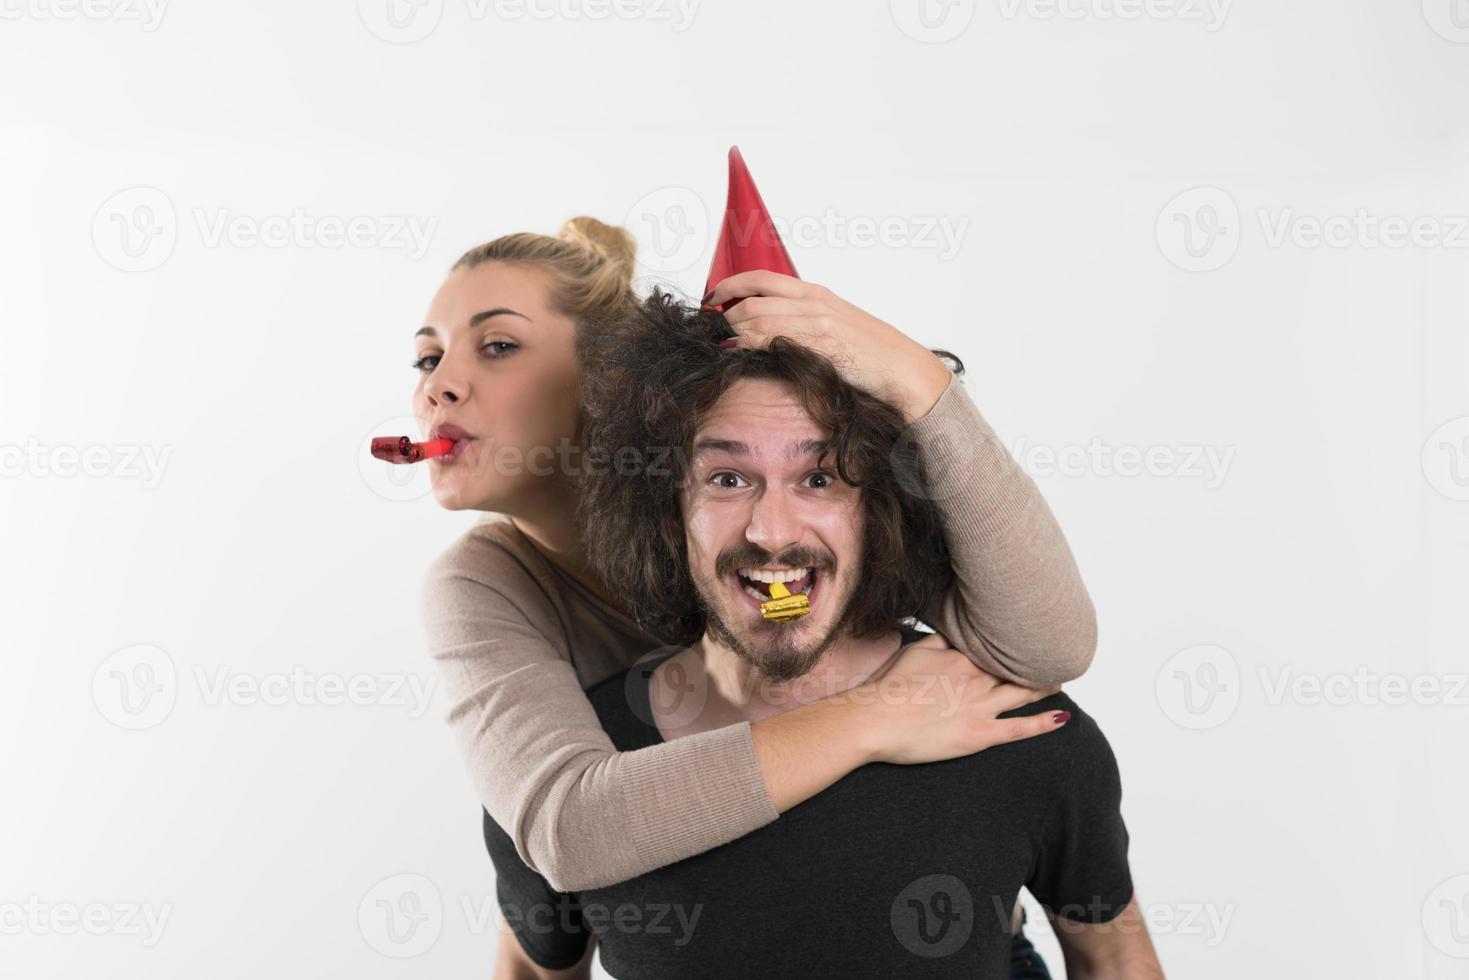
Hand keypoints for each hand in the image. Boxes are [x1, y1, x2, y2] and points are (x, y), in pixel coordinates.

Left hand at [706, 270, 954, 422]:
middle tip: (714, 333)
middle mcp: (813, 303)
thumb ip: (803, 320)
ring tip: (722, 345)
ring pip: (757, 320)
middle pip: (752, 302)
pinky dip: (749, 346)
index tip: (712, 298)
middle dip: (725, 317)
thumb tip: (768, 327)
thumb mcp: (835, 324)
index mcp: (815, 293)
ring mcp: (817, 323)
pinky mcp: (820, 345)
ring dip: (732, 334)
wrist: (901, 367)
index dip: (730, 286)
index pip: (761, 279)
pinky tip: (739, 354)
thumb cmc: (870, 351)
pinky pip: (773, 340)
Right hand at [852, 632, 1065, 764]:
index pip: (994, 647)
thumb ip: (939, 639)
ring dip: (1044, 687)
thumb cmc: (887, 687)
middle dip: (1035, 663)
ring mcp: (980, 706)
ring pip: (1022, 693)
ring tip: (1059, 681)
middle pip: (1013, 669)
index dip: (1012, 644)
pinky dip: (1042, 723)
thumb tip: (955, 629)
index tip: (1027, 638)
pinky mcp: (979, 734)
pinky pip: (1018, 728)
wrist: (875, 718)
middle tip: (1052, 658)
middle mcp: (976, 678)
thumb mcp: (913, 651)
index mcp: (960, 657)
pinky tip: (1062, 718)